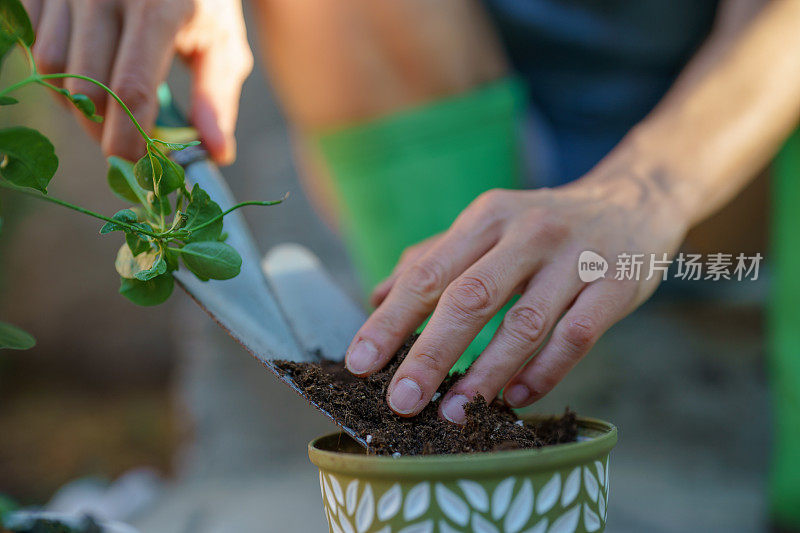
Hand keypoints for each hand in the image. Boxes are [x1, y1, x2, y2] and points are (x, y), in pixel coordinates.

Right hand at [23, 0, 252, 163]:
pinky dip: (56, 70)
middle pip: (87, 90)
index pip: (131, 91)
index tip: (138, 169)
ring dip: (76, 101)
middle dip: (104, 130)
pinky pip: (33, 43)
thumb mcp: (222, 43)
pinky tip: (86, 69)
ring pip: (53, 69)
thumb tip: (217, 153)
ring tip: (107, 101)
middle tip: (127, 140)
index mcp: (159, 8)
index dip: (129, 140)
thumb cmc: (199, 1)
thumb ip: (217, 97)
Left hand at [345, 169, 687, 422]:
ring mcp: (576, 260)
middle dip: (430, 354)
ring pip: (524, 324)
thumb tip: (376, 298)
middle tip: (400, 400)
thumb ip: (432, 258)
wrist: (633, 203)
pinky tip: (514, 399)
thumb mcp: (486, 226)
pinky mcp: (615, 286)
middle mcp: (528, 232)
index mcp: (487, 216)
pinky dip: (542, 374)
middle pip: (471, 298)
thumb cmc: (542, 225)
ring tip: (452, 413)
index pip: (429, 272)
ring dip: (485, 374)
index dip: (392, 320)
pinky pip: (575, 338)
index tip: (360, 362)